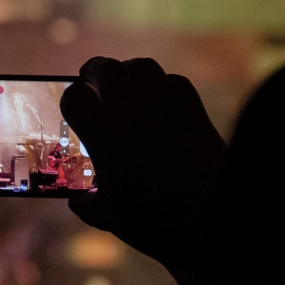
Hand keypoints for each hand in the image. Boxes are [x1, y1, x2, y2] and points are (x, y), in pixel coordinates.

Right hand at [59, 57, 226, 261]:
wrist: (214, 217)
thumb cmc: (154, 219)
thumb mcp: (109, 216)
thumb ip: (88, 203)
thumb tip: (79, 201)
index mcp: (101, 130)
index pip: (75, 96)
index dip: (71, 101)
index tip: (74, 109)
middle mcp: (128, 107)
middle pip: (104, 68)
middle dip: (94, 73)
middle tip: (91, 81)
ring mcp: (163, 101)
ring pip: (139, 66)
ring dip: (127, 72)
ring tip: (125, 86)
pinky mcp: (193, 105)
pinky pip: (171, 81)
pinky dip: (161, 86)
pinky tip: (160, 103)